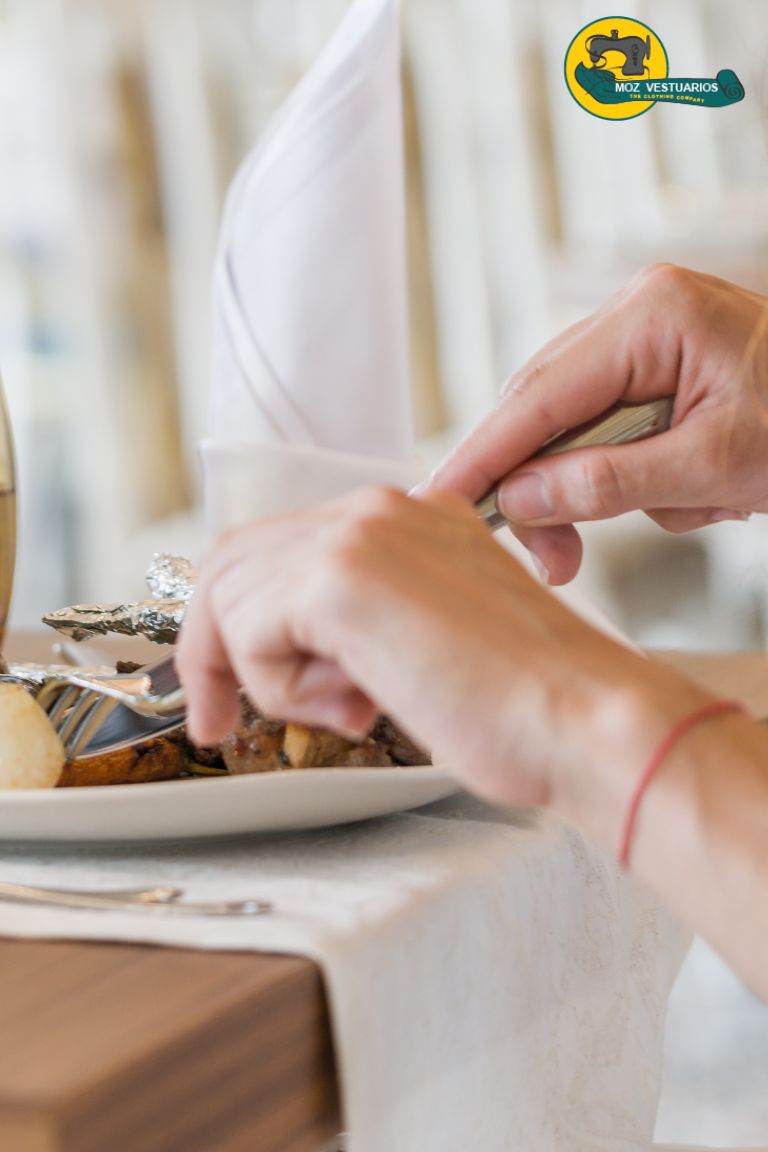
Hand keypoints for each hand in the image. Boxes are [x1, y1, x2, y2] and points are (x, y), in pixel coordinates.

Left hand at [176, 487, 697, 817]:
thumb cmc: (522, 705)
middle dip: (215, 648)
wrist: (583, 721)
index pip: (278, 548)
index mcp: (405, 518)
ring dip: (266, 675)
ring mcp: (358, 534)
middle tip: (220, 722)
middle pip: (235, 561)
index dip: (239, 619)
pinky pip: (249, 631)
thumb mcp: (423, 641)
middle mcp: (377, 510)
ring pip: (234, 597)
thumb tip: (286, 649)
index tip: (230, 688)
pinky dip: (277, 685)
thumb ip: (359, 624)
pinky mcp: (341, 578)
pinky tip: (355, 705)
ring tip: (347, 709)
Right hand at [424, 265, 767, 583]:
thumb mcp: (716, 466)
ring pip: (573, 424)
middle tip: (553, 560)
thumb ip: (608, 484)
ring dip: (601, 485)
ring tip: (686, 506)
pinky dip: (635, 475)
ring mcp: (649, 337)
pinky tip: (696, 488)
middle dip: (543, 488)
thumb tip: (521, 499)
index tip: (440, 503)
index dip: (484, 456)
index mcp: (653, 317)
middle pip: (544, 409)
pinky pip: (610, 428)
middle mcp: (639, 313)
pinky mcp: (660, 366)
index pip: (539, 397)